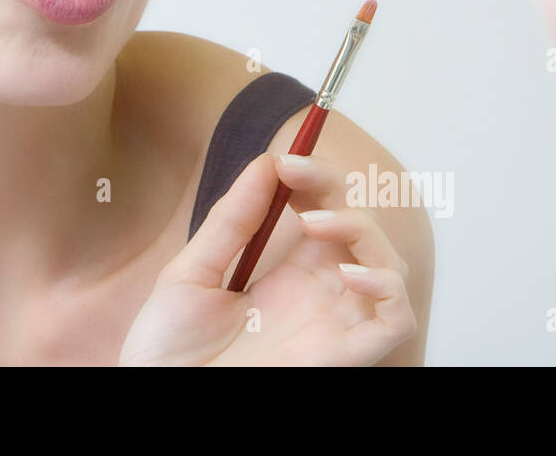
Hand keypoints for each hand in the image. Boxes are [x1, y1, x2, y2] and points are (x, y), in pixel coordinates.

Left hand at [118, 151, 416, 365]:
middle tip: (296, 173)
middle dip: (336, 189)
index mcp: (285, 275)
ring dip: (364, 231)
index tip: (286, 160)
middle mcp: (317, 296)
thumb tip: (266, 162)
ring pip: (388, 266)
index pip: (323, 212)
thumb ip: (231, 221)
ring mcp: (333, 324)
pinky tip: (349, 272)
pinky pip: (396, 319)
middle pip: (359, 230)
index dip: (315, 180)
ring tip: (317, 223)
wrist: (160, 395)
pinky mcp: (343, 354)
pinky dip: (387, 287)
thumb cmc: (169, 350)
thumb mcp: (190, 274)